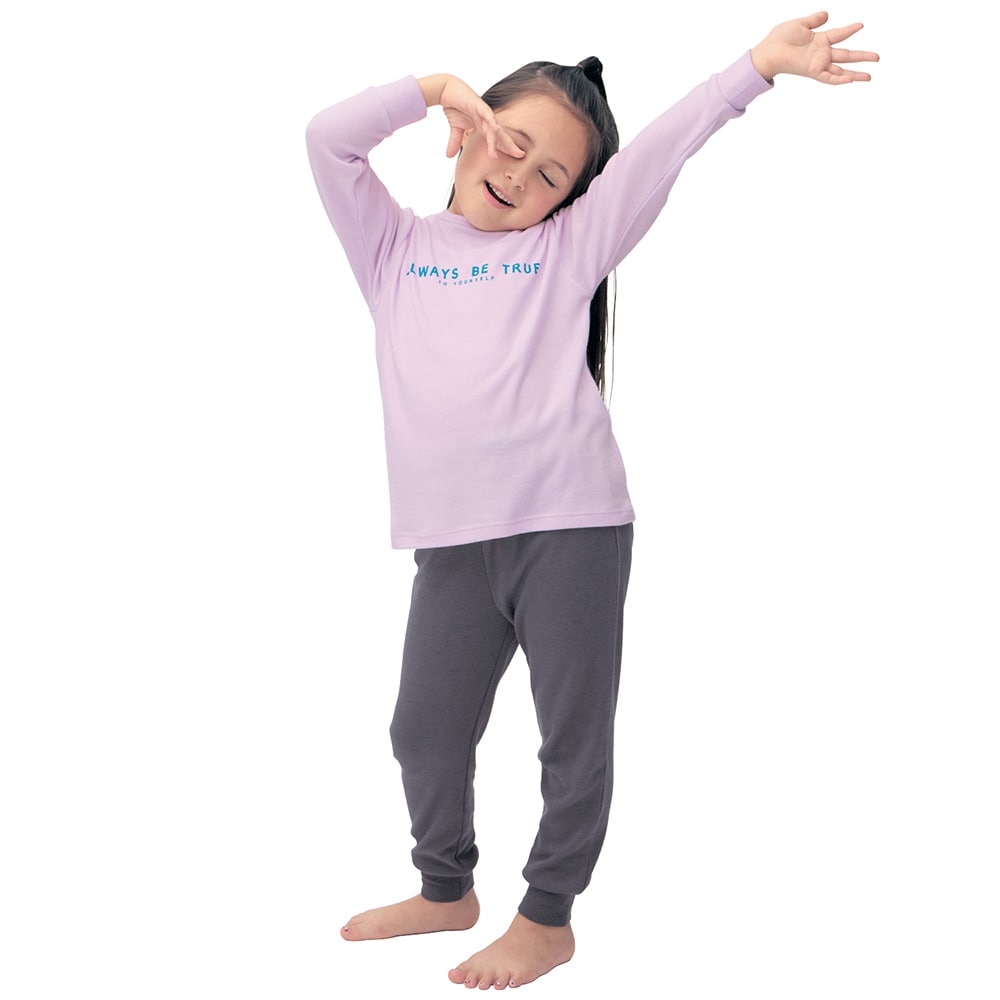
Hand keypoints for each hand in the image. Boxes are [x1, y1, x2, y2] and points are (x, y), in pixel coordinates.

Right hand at [417, 74, 525, 158]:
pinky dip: (491, 120)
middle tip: (520, 155)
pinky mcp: (478, 104)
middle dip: (510, 145)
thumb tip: (448, 156)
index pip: (496, 140)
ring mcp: (483, 112)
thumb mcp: (455, 128)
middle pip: (500, 135)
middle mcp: (486, 120)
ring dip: (495, 141)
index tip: (515, 158)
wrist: (446, 89)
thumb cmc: (453, 105)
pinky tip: (496, 128)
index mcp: (483, 126)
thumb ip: (455, 142)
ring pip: (493, 128)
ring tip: (495, 154)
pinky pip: (487, 114)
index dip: (505, 149)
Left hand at [750, 11, 878, 83]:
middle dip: (862, 57)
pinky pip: (829, 78)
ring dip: (855, 73)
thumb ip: (815, 20)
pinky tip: (851, 79)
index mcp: (819, 40)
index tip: (861, 25)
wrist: (769, 50)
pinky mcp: (813, 72)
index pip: (840, 34)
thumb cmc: (780, 38)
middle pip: (846, 55)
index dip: (850, 30)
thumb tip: (827, 14)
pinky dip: (839, 79)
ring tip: (870, 76)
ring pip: (841, 69)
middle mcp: (821, 53)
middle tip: (878, 57)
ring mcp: (818, 63)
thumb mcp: (800, 24)